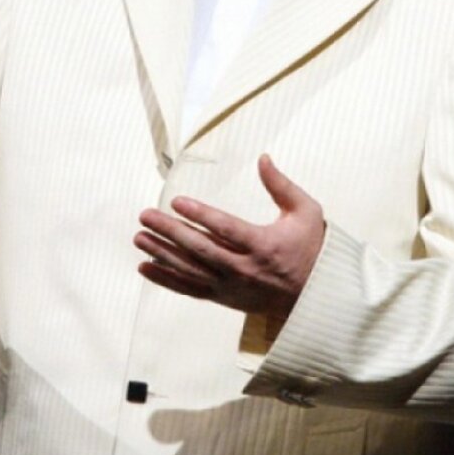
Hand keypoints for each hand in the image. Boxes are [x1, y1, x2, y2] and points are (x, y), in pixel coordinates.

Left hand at [135, 154, 323, 321]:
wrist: (314, 295)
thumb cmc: (310, 247)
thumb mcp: (306, 211)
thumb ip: (281, 185)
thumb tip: (262, 157)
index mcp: (264, 245)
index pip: (226, 228)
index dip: (200, 214)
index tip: (176, 200)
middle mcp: (244, 268)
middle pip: (200, 249)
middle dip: (170, 231)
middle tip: (146, 215)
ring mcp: (231, 285)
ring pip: (190, 269)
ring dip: (162, 253)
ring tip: (139, 237)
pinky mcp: (224, 297)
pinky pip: (189, 289)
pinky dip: (166, 279)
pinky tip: (145, 267)